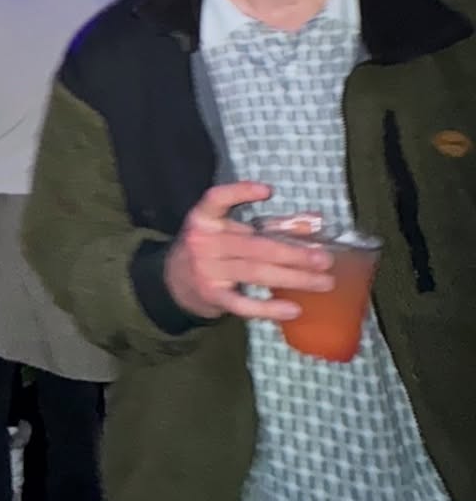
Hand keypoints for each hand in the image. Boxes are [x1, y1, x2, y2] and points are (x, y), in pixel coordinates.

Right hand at [164, 182, 333, 321]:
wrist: (176, 281)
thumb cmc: (214, 248)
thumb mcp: (231, 230)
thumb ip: (270, 225)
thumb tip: (314, 223)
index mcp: (205, 218)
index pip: (216, 199)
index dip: (240, 193)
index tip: (268, 191)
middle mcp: (203, 242)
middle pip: (254, 245)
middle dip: (293, 253)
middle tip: (325, 260)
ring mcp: (207, 270)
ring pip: (255, 273)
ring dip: (293, 278)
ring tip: (324, 281)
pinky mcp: (212, 296)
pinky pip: (243, 304)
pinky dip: (269, 308)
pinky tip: (293, 309)